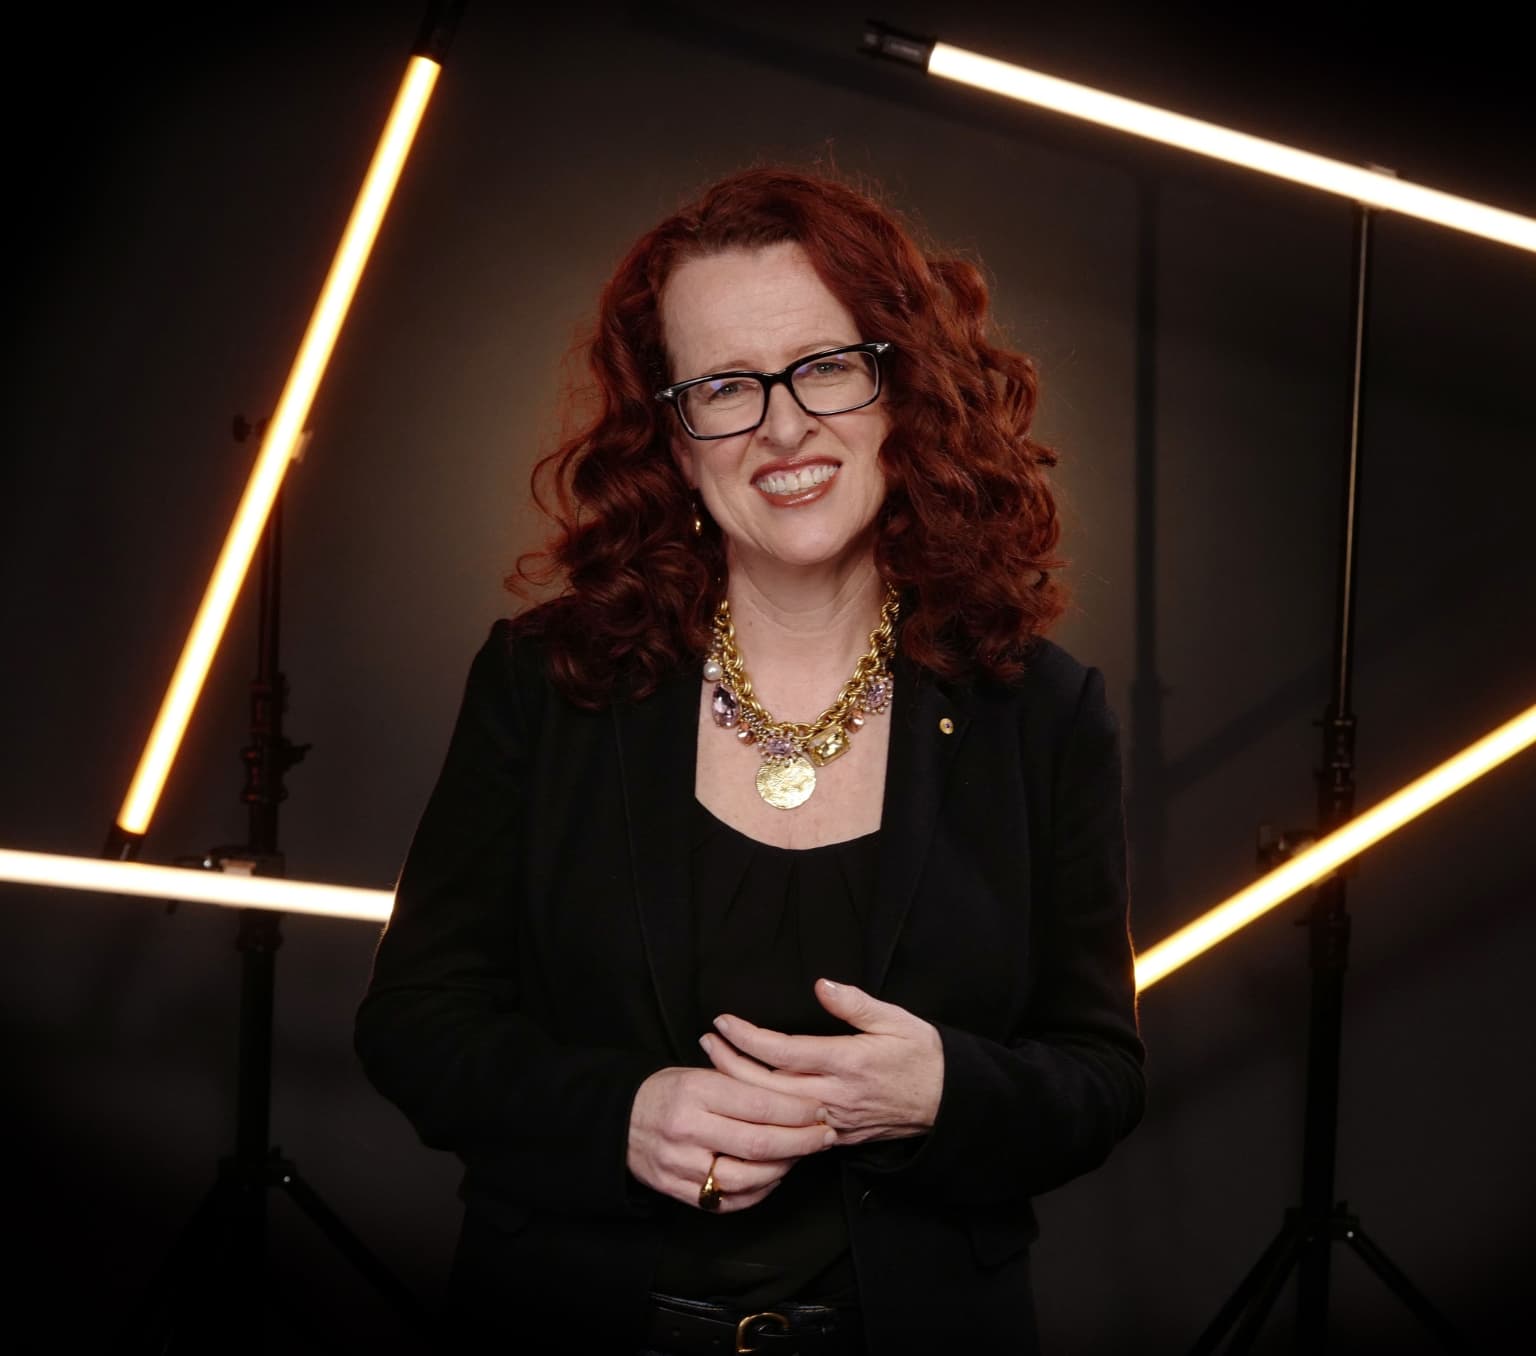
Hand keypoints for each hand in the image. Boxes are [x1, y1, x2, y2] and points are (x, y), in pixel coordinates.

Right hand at [627, 1066, 835, 1211]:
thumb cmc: (668, 1092)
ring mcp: (682, 1165)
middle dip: (801, 1142)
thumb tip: (796, 1098)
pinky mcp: (678, 1192)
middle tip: (825, 1136)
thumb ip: (743, 1086)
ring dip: (783, 1168)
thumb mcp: (700, 1073)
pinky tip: (773, 1176)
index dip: (797, 1111)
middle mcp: (688, 1130)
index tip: (820, 1110)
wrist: (620, 1121)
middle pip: (758, 1145)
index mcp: (696, 1092)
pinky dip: (758, 1191)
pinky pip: (728, 1201)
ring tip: (801, 1155)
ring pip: (747, 1178)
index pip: (759, 1105)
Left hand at [701, 979, 943, 1146]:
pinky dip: (763, 1116)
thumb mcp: (896, 1019)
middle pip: (767, 1086)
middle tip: (707, 1039)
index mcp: (846, 1063)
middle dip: (730, 1063)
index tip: (724, 1021)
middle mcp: (834, 1096)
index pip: (783, 1051)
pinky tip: (744, 1102)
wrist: (949, 1104)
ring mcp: (833, 1121)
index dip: (747, 1037)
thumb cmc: (923, 1056)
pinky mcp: (836, 1137)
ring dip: (740, 1088)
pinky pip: (790, 1131)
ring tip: (716, 1063)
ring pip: (773, 1111)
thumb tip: (822, 985)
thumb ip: (855, 1003)